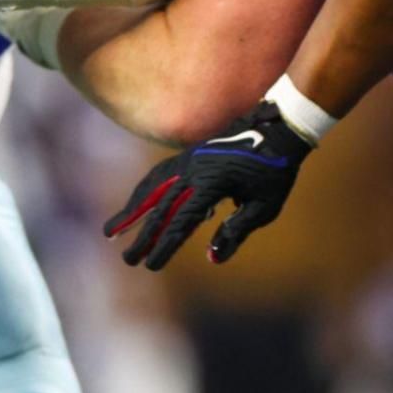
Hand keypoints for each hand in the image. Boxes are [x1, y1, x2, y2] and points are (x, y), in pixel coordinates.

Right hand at [104, 100, 311, 269]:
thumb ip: (236, 231)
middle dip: (142, 236)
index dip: (165, 245)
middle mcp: (195, 170)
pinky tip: (137, 202)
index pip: (182, 221)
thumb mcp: (263, 207)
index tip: (150, 265)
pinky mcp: (191, 155)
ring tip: (112, 230)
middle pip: (161, 207)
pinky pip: (160, 174)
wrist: (280, 127)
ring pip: (152, 187)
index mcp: (212, 184)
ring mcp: (190, 159)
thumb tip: (211, 258)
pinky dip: (144, 190)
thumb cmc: (276, 170)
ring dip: (132, 209)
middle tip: (127, 260)